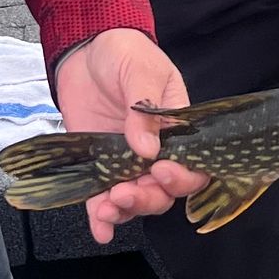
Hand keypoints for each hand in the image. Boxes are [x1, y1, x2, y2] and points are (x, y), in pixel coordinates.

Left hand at [52, 30, 207, 238]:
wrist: (86, 49)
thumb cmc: (125, 53)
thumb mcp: (141, 70)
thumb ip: (145, 108)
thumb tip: (147, 149)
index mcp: (177, 131)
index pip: (192, 166)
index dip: (181, 177)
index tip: (161, 170)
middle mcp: (155, 154)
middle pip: (163, 192)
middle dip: (148, 198)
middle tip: (126, 191)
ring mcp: (125, 163)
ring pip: (136, 201)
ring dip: (125, 211)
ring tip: (107, 207)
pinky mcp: (98, 167)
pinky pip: (102, 199)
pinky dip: (102, 219)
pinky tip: (101, 228)